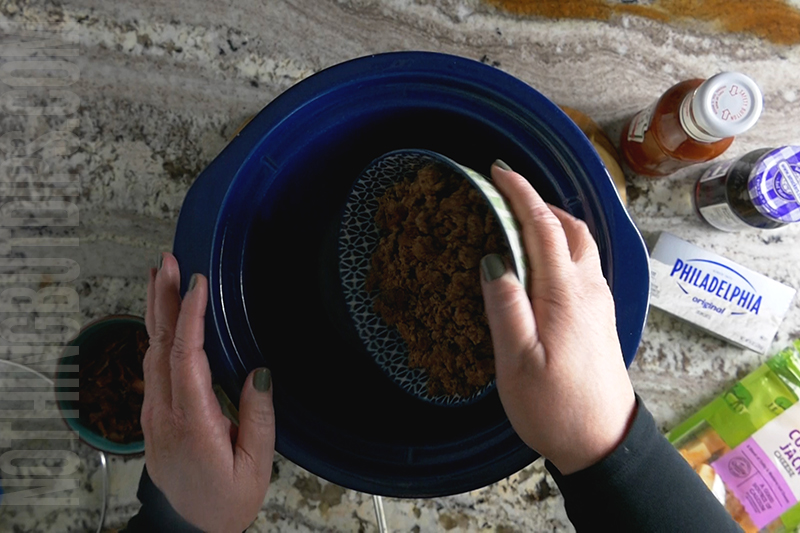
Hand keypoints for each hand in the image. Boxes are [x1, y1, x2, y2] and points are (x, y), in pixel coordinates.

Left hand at [142, 253, 274, 531]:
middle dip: (164, 299)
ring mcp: (153, 412)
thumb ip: (258, 416)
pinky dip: (157, 332)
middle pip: (159, 345)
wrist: (188, 526)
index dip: (191, 317)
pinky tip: (163, 317)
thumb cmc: (225, 499)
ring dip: (156, 311)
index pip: (186, 357)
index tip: (199, 284)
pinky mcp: (153, 414)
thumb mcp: (254, 465)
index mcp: (191, 422)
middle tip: (168, 261)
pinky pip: (152, 364)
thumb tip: (260, 370)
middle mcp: (164, 412)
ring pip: (150, 351)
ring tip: (160, 276)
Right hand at [479, 162, 635, 474]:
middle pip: (569, 227)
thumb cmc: (555, 406)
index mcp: (564, 293)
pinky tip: (541, 262)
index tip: (497, 171)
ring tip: (518, 224)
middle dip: (538, 202)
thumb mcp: (516, 361)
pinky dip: (561, 246)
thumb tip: (493, 257)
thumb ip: (504, 306)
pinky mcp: (599, 317)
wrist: (603, 442)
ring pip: (580, 244)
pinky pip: (583, 264)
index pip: (541, 225)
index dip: (519, 193)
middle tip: (504, 196)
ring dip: (552, 223)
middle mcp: (588, 289)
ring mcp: (598, 302)